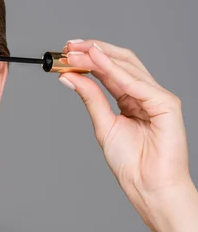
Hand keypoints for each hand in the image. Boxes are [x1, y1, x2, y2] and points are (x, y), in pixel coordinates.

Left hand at [59, 39, 193, 231]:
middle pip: (120, 62)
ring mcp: (157, 97)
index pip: (108, 70)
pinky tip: (96, 61)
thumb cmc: (131, 162)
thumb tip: (68, 76)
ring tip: (77, 50)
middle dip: (93, 50)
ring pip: (128, 67)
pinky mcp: (166, 104)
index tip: (65, 50)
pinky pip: (137, 83)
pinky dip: (115, 70)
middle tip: (69, 46)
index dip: (87, 58)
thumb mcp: (103, 124)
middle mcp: (145, 93)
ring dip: (100, 56)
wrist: (148, 186)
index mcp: (130, 98)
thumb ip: (90, 98)